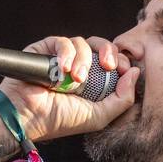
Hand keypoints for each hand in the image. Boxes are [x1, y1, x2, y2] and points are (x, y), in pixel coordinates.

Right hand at [0, 35, 139, 143]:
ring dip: (82, 60)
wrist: (27, 117)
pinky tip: (62, 70)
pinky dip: (66, 53)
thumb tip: (135, 72)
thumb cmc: (59, 120)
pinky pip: (63, 41)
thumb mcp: (99, 116)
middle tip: (109, 65)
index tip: (123, 69)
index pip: (112, 62)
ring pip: (82, 43)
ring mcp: (61, 57)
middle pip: (101, 46)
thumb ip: (122, 99)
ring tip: (75, 79)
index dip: (120, 60)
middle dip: (108, 52)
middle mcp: (78, 67)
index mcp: (92, 81)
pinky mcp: (46, 50)